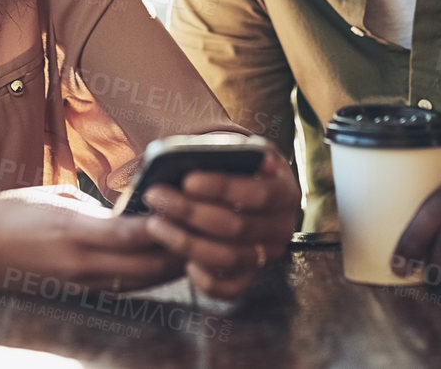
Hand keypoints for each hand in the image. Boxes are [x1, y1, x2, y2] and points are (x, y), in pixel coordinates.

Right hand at [0, 189, 184, 292]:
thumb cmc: (5, 212)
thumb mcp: (54, 196)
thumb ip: (95, 207)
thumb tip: (128, 211)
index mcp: (76, 232)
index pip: (138, 234)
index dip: (171, 224)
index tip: (193, 206)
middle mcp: (82, 264)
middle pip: (150, 266)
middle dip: (183, 250)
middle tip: (207, 229)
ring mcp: (78, 284)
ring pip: (140, 282)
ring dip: (168, 267)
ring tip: (193, 245)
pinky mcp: (73, 292)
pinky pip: (120, 286)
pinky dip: (143, 274)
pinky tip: (156, 260)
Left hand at [142, 146, 302, 298]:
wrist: (251, 190)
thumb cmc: (240, 167)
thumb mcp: (242, 151)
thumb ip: (230, 152)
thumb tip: (210, 155)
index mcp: (285, 192)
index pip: (257, 194)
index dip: (222, 188)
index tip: (187, 181)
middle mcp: (282, 228)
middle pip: (237, 227)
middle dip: (191, 212)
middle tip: (156, 197)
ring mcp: (268, 256)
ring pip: (229, 258)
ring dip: (187, 243)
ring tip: (154, 224)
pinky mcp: (252, 277)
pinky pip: (231, 290)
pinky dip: (206, 281)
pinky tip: (184, 263)